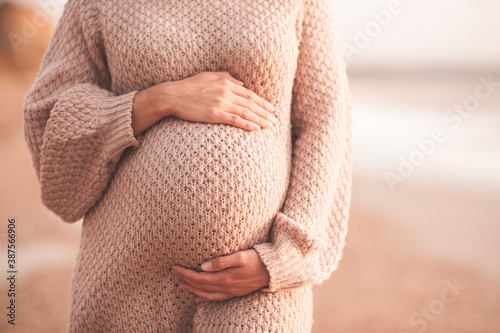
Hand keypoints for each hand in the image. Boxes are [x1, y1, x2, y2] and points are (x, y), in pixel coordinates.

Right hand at [132, 71, 276, 134]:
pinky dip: (247, 124)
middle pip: (251, 103)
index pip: (249, 94)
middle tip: (275, 119)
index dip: (262, 102)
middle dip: (265, 112)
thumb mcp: (209, 76)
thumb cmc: (189, 86)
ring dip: (260, 119)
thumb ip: (226, 77)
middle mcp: (226, 91)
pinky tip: (256, 129)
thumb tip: (241, 83)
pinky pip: (235, 119)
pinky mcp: (214, 114)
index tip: (271, 108)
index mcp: (226, 82)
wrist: (172, 96)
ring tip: (270, 125)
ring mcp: (221, 103)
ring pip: (246, 112)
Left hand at [171, 249, 269, 301]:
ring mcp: (231, 292)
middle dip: (185, 279)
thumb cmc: (258, 259)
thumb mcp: (240, 256)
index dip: (185, 272)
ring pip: (206, 294)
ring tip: (181, 285)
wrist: (275, 271)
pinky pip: (216, 298)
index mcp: (225, 277)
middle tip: (173, 272)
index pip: (199, 277)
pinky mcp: (235, 292)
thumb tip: (203, 266)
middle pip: (200, 286)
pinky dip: (205, 298)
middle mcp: (226, 287)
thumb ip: (221, 261)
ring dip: (192, 290)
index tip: (174, 267)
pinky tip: (199, 298)